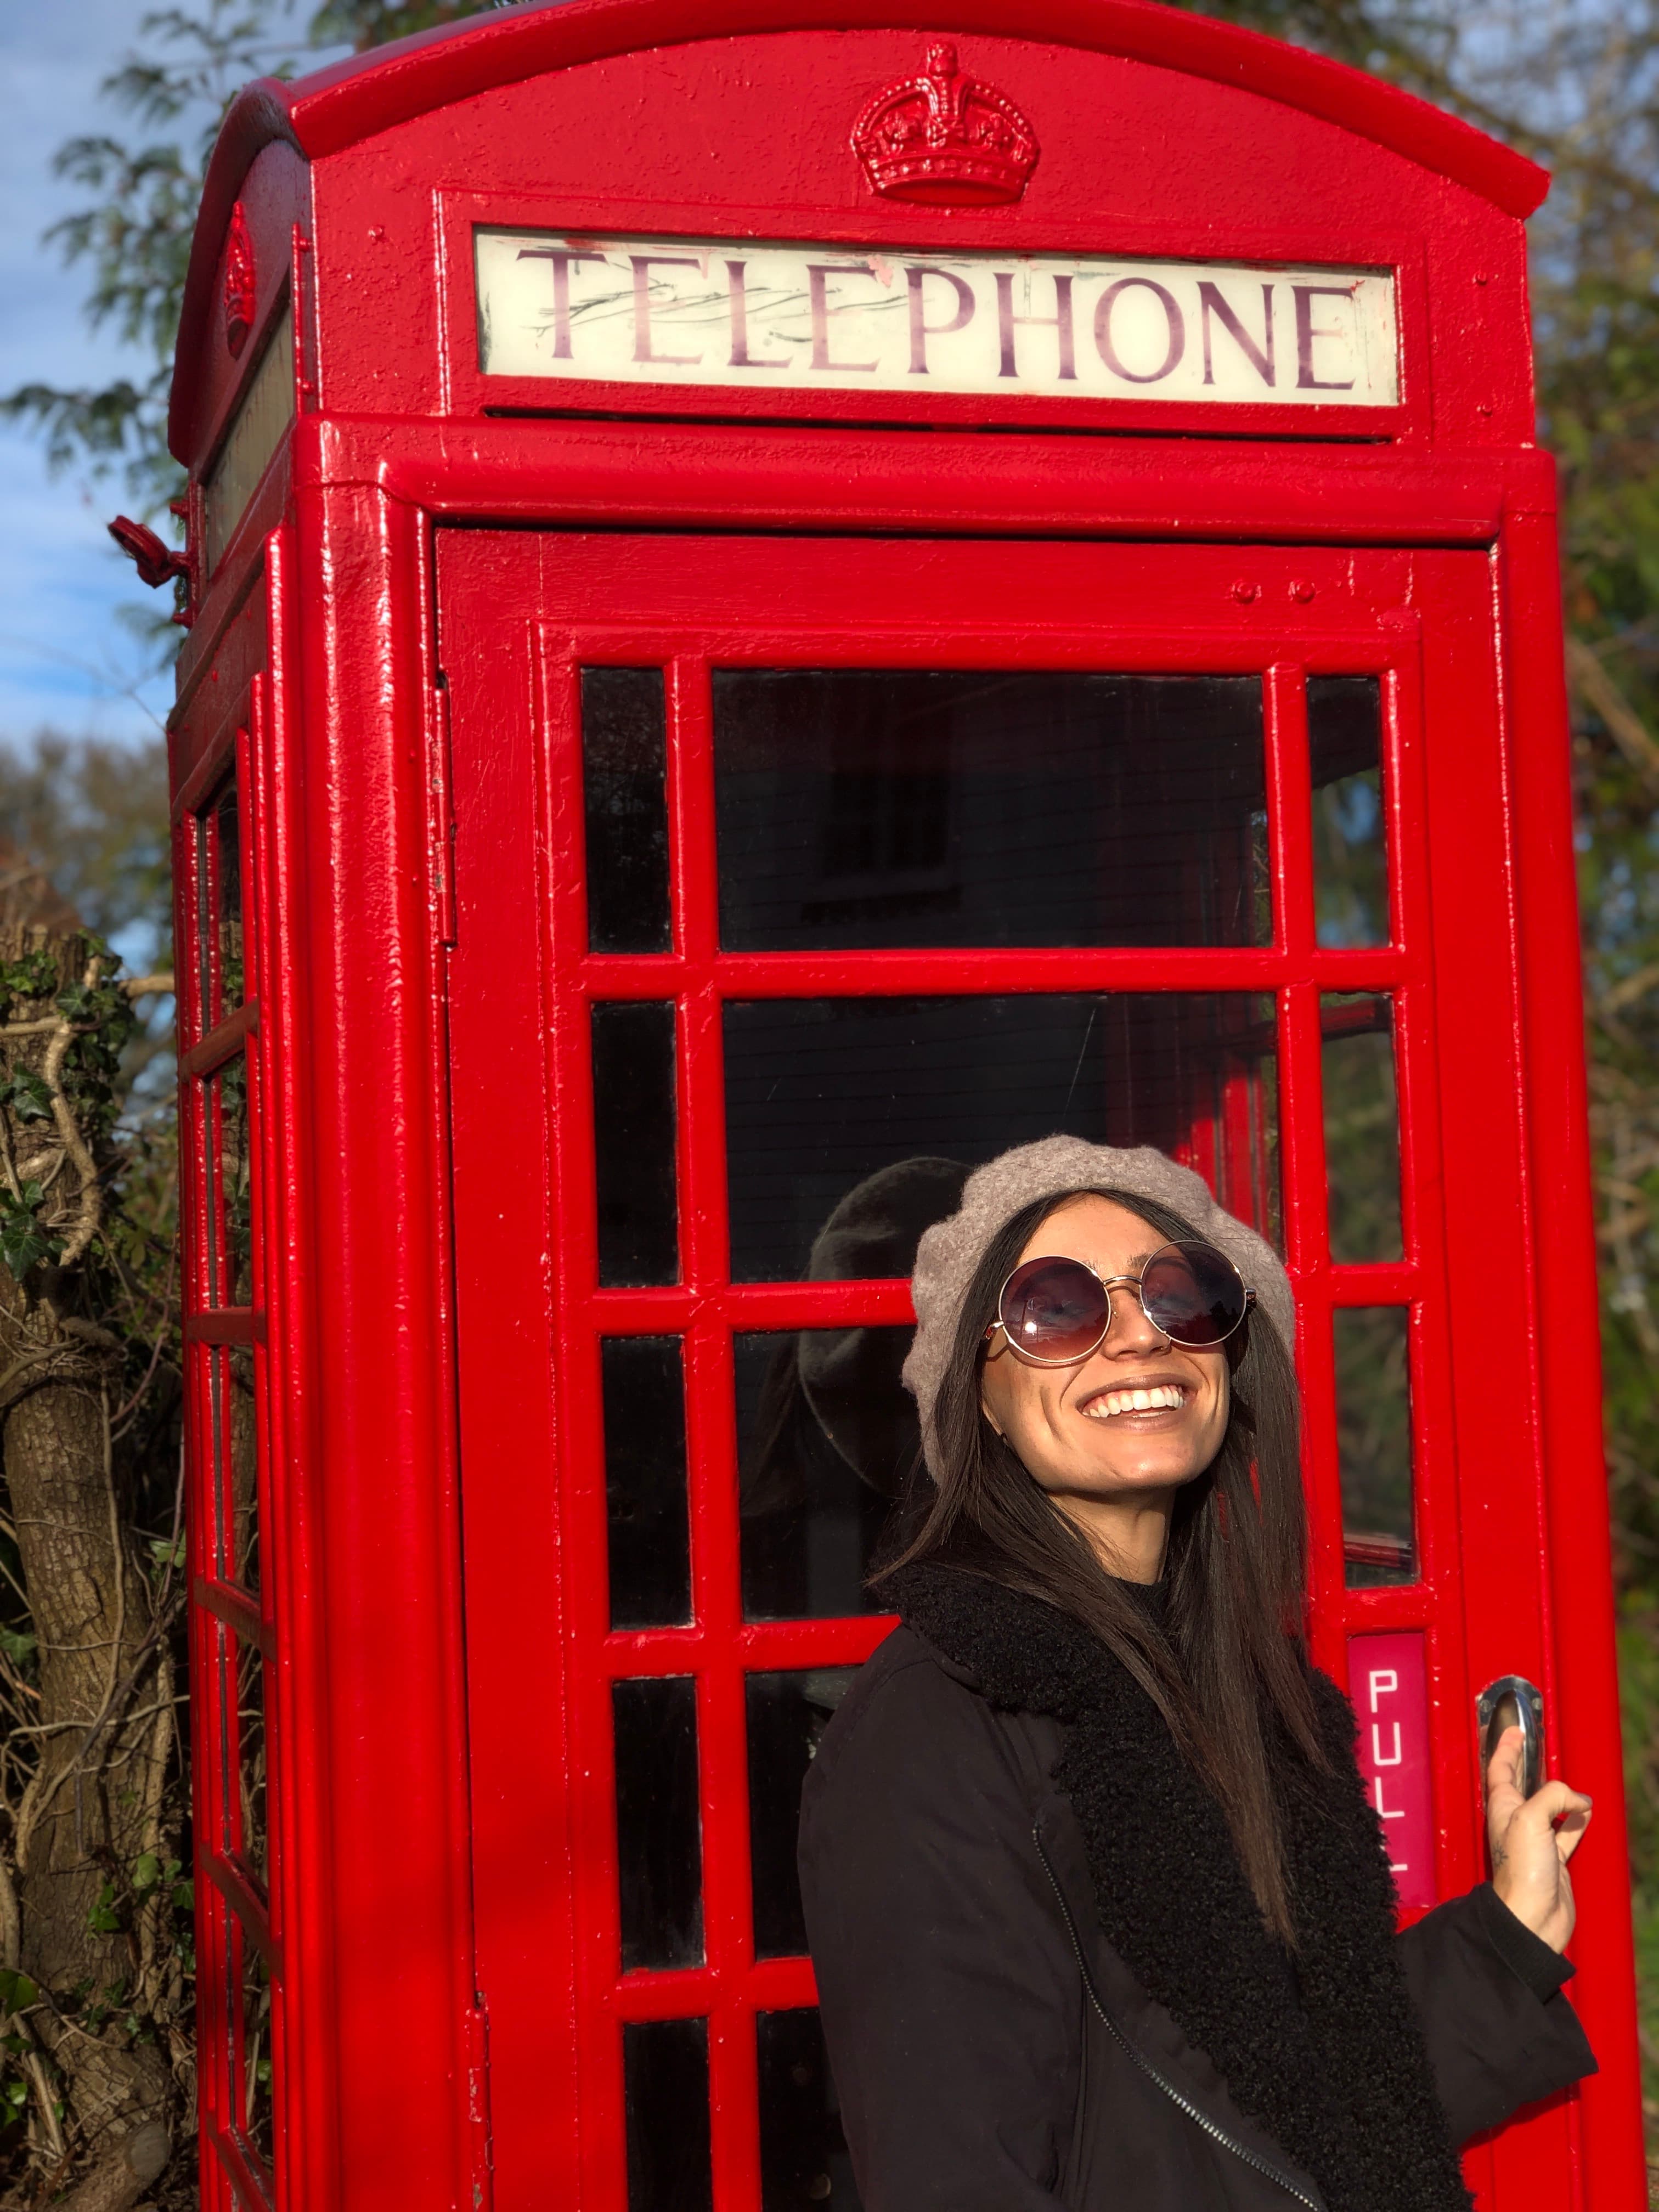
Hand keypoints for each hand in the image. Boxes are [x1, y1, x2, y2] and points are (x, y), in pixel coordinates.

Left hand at [1485, 1723, 1591, 1952]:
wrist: (1531, 1917)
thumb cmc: (1521, 1869)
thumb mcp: (1530, 1819)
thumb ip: (1553, 1796)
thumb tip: (1578, 1800)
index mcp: (1502, 1807)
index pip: (1500, 1768)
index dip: (1507, 1748)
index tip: (1514, 1731)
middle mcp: (1516, 1821)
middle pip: (1521, 1784)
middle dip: (1527, 1764)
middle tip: (1535, 1746)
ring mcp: (1535, 1840)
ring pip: (1547, 1807)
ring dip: (1558, 1794)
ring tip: (1570, 1783)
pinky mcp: (1553, 1859)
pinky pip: (1567, 1832)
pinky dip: (1577, 1821)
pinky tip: (1586, 1814)